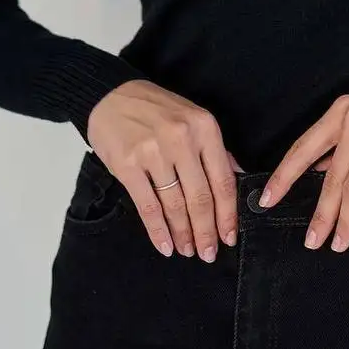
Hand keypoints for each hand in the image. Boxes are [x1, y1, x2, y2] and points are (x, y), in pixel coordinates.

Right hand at [86, 79, 242, 260]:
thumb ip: (214, 150)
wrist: (111, 95)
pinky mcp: (128, 164)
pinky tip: (165, 245)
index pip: (223, 180)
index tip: (229, 237)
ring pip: (175, 205)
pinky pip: (148, 206)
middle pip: (201, 197)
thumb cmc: (156, 109)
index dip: (228, 214)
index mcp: (204, 128)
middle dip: (206, 231)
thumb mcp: (193, 118)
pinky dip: (158, 230)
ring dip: (183, 234)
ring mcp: (154, 151)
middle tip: (209, 253)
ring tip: (187, 250)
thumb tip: (237, 179)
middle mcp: (182, 138)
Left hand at [258, 84, 348, 251]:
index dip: (285, 176)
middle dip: (320, 213)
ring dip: (345, 221)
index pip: (304, 147)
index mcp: (342, 111)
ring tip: (339, 243)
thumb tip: (322, 170)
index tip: (268, 198)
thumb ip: (345, 143)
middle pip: (330, 177)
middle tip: (312, 240)